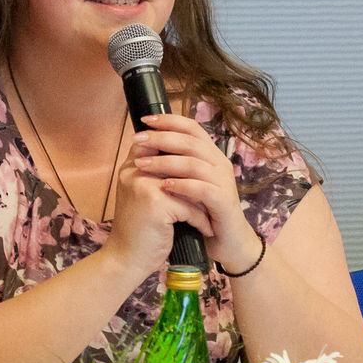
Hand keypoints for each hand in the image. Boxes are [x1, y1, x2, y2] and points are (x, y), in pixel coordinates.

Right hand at [108, 140, 206, 277]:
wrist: (126, 260)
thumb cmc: (140, 230)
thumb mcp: (143, 196)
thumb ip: (157, 176)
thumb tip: (187, 158)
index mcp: (131, 166)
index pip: (158, 142)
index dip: (181, 149)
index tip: (200, 166)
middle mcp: (134, 170)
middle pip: (176, 160)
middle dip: (198, 178)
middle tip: (214, 191)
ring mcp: (142, 184)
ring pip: (187, 184)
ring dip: (202, 202)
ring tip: (212, 212)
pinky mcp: (154, 203)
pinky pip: (189, 206)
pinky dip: (200, 220)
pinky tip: (204, 230)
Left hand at [127, 111, 256, 270]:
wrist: (225, 242)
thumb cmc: (202, 211)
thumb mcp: (185, 183)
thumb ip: (171, 164)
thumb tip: (144, 144)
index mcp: (210, 155)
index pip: (191, 128)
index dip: (169, 121)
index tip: (145, 120)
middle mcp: (219, 164)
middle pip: (190, 141)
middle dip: (161, 138)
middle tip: (137, 139)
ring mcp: (223, 182)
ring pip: (194, 163)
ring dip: (165, 162)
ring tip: (142, 164)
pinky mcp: (223, 202)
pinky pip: (202, 189)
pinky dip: (182, 185)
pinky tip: (164, 186)